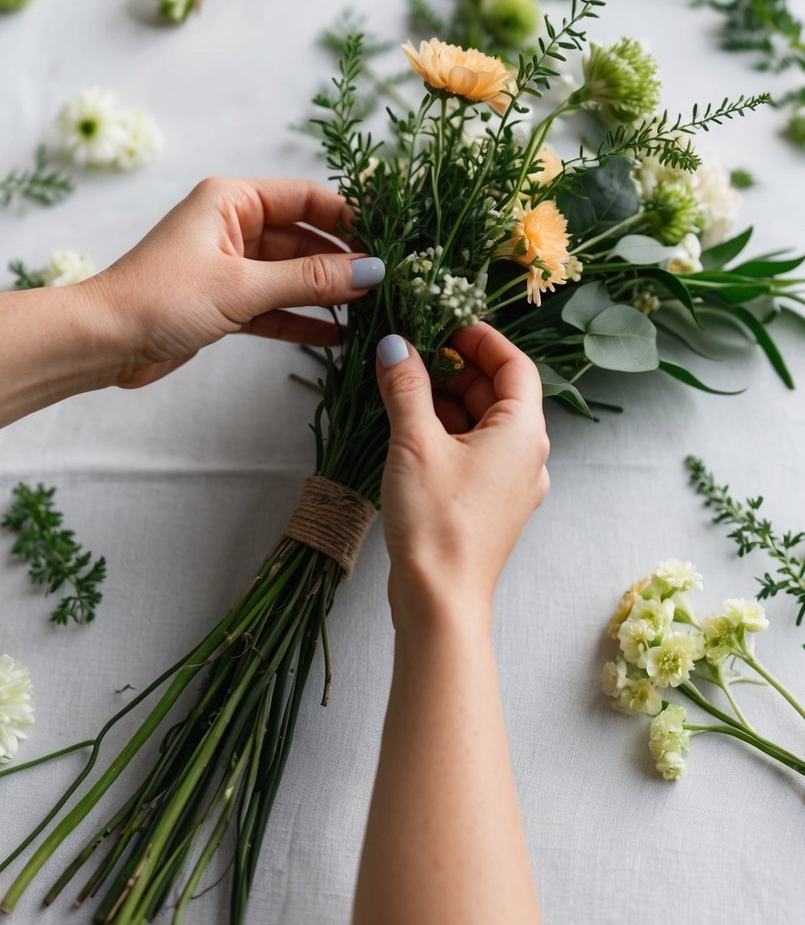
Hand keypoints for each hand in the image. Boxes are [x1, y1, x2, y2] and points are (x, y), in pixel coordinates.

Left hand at [86, 177, 383, 387]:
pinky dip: (301, 319)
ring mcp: (229, 264)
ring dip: (325, 293)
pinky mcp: (224, 302)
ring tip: (370, 310)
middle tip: (386, 282)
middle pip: (303, 237)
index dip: (348, 217)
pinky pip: (275, 305)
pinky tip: (336, 335)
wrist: (104, 342)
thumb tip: (371, 271)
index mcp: (232, 200)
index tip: (387, 239)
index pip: (306, 198)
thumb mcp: (242, 286)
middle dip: (342, 261)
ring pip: (291, 274)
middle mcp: (232, 225)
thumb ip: (309, 280)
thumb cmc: (161, 298)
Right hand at [375, 324, 549, 627]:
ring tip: (404, 385)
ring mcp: (511, 483)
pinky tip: (410, 428)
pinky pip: (474, 452)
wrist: (441, 601)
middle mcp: (528, 455)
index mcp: (524, 432)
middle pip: (499, 392)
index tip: (445, 323)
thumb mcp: (415, 442)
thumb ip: (407, 386)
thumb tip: (396, 345)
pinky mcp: (489, 504)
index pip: (515, 364)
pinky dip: (447, 432)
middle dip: (458, 367)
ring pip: (483, 423)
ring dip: (447, 400)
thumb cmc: (437, 522)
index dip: (481, 338)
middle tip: (415, 351)